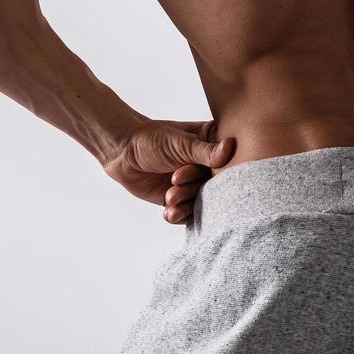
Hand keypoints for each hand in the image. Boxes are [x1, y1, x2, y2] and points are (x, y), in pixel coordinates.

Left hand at [101, 118, 234, 224]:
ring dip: (184, 202)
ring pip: (200, 201)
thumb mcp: (180, 142)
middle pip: (214, 186)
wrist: (122, 152)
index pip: (228, 163)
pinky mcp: (178, 199)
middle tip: (175, 180)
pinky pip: (185, 213)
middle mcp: (205, 167)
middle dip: (195, 188)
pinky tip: (168, 212)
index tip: (205, 173)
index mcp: (210, 146)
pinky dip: (177, 214)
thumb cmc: (151, 138)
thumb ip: (204, 151)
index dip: (220, 172)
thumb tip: (230, 147)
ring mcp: (192, 184)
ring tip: (169, 196)